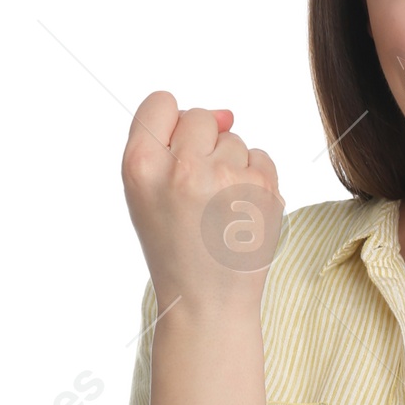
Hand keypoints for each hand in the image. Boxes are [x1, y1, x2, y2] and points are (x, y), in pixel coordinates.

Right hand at [121, 91, 284, 313]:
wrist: (207, 301)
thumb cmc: (173, 244)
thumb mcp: (146, 194)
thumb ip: (168, 143)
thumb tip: (226, 114)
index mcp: (141, 167)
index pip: (160, 102)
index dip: (170, 123)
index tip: (175, 153)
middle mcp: (183, 168)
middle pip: (201, 117)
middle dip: (203, 145)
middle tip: (197, 193)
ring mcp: (227, 178)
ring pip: (234, 140)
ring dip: (229, 166)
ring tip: (217, 209)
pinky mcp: (263, 188)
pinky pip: (260, 157)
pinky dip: (254, 179)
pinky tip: (239, 212)